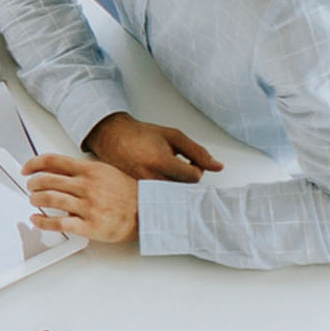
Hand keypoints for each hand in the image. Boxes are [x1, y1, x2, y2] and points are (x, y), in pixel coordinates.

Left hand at [24, 153, 140, 243]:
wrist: (149, 213)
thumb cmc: (129, 194)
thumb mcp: (106, 172)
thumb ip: (82, 171)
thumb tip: (56, 170)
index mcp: (90, 170)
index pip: (53, 161)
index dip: (34, 164)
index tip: (26, 169)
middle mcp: (87, 186)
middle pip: (47, 180)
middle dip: (33, 183)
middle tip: (30, 186)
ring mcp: (88, 206)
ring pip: (50, 199)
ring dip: (36, 199)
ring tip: (34, 200)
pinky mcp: (89, 226)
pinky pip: (59, 223)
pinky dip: (42, 222)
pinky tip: (37, 220)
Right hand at [82, 112, 220, 183]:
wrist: (111, 136)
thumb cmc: (141, 134)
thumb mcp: (173, 136)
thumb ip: (197, 152)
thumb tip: (218, 166)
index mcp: (160, 161)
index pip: (194, 177)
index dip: (196, 167)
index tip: (189, 160)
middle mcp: (150, 177)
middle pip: (184, 188)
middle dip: (185, 177)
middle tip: (177, 164)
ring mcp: (141, 186)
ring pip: (172, 194)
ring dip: (174, 183)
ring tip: (166, 169)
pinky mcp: (136, 191)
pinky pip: (158, 196)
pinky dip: (162, 187)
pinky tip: (157, 175)